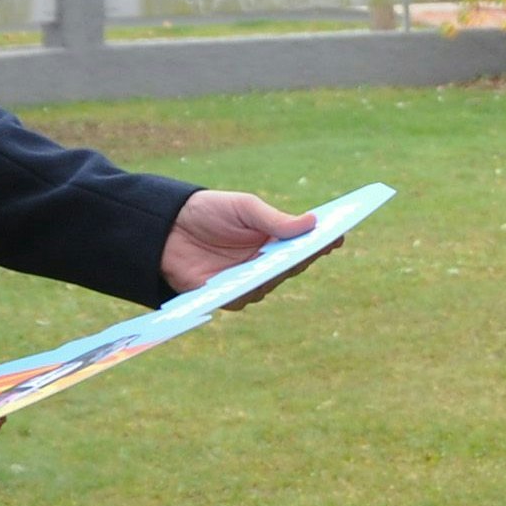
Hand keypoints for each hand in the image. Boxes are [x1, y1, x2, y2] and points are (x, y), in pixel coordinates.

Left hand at [161, 190, 318, 292]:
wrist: (166, 228)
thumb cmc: (209, 212)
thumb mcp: (245, 208)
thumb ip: (275, 220)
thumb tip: (312, 223)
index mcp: (274, 239)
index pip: (305, 243)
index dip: (323, 241)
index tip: (338, 234)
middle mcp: (265, 262)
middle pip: (293, 266)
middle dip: (306, 256)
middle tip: (318, 247)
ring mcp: (248, 280)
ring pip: (273, 283)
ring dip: (279, 273)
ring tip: (287, 261)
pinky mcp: (227, 295)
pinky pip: (246, 296)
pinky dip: (252, 288)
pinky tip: (257, 278)